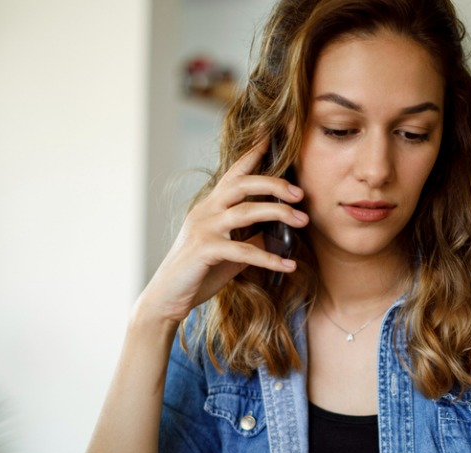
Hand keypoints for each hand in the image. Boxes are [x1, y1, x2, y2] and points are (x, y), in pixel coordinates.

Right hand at [138, 140, 307, 324]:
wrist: (167, 297)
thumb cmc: (199, 272)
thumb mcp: (230, 251)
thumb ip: (250, 237)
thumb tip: (277, 233)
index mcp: (211, 206)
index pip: (234, 173)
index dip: (253, 153)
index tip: (273, 137)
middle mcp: (205, 211)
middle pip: (242, 184)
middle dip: (274, 184)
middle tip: (301, 193)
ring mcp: (203, 229)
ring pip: (246, 212)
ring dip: (278, 214)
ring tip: (304, 221)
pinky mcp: (204, 250)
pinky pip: (243, 250)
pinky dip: (269, 257)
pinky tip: (289, 265)